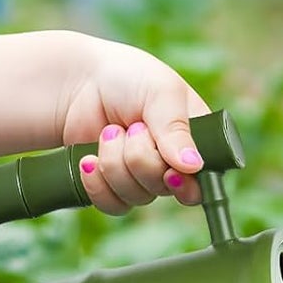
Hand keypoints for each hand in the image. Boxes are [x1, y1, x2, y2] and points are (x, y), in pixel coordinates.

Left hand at [57, 34, 210, 213]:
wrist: (77, 82)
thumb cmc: (128, 77)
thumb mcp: (161, 92)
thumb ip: (177, 128)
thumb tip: (193, 166)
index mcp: (195, 140)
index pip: (205, 179)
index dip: (187, 183)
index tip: (169, 172)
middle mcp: (172, 164)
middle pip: (166, 188)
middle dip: (142, 158)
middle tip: (132, 128)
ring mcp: (142, 178)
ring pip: (137, 197)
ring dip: (116, 163)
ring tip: (109, 132)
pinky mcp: (112, 187)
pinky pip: (112, 205)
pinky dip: (97, 183)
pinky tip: (89, 159)